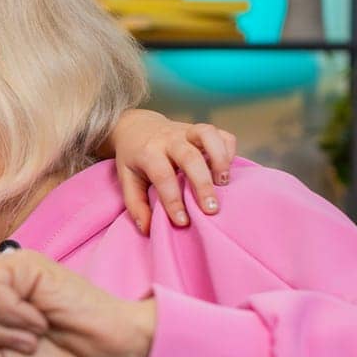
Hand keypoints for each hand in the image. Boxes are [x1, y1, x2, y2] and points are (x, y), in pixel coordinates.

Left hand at [108, 108, 236, 233]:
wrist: (137, 127)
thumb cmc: (134, 160)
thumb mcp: (127, 180)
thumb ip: (136, 205)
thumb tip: (148, 229)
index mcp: (148, 153)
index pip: (163, 176)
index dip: (173, 200)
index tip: (183, 222)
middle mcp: (169, 139)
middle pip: (189, 157)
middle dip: (202, 184)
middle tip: (211, 209)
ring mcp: (187, 131)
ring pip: (208, 135)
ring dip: (220, 159)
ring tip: (223, 184)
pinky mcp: (202, 130)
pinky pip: (222, 135)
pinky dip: (229, 150)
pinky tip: (227, 171)